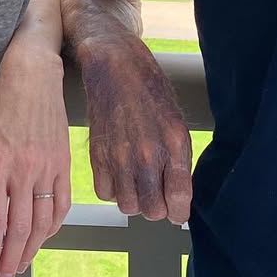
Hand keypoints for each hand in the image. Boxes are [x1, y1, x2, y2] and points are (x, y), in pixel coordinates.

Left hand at [0, 47, 70, 276]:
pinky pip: (62, 203)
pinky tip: (44, 237)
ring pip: (43, 222)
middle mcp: (23, 170)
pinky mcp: (64, 162)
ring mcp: (47, 167)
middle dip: (11, 260)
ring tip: (20, 266)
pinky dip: (53, 225)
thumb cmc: (0, 108)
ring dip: (32, 250)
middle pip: (20, 229)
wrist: (32, 78)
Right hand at [80, 33, 191, 223]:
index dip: (179, 212)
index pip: (179, 201)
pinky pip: (105, 192)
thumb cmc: (149, 89)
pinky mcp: (97, 154)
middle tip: (156, 193)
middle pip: (152, 211)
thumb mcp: (176, 121)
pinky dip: (112, 188)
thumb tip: (178, 196)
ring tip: (137, 181)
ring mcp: (120, 155)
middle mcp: (147, 153)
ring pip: (128, 207)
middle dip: (157, 207)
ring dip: (134, 199)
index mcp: (174, 143)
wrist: (115, 64)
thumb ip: (178, 160)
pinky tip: (119, 172)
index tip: (176, 210)